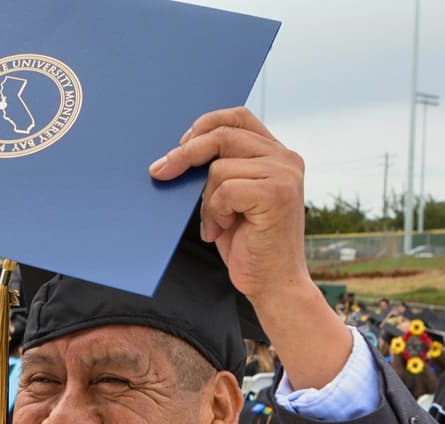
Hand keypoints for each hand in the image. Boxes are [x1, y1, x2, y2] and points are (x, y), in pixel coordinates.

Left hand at [150, 108, 350, 389]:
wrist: (273, 284)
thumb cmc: (247, 244)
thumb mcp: (230, 200)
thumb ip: (219, 170)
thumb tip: (174, 153)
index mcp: (277, 154)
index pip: (238, 117)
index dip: (205, 124)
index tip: (179, 144)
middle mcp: (286, 159)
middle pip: (222, 135)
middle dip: (184, 154)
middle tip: (159, 173)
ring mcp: (284, 175)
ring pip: (218, 168)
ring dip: (206, 200)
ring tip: (217, 224)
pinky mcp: (276, 194)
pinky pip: (224, 190)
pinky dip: (215, 212)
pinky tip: (222, 230)